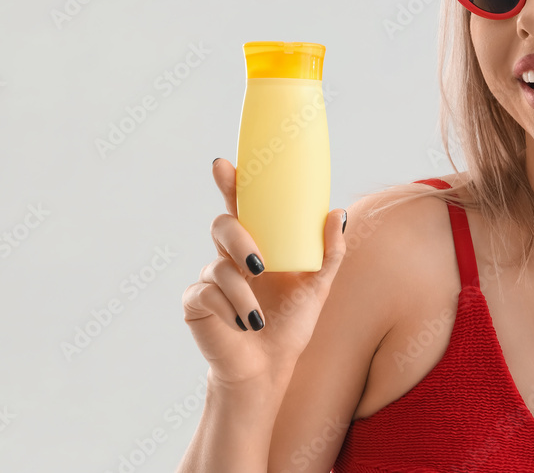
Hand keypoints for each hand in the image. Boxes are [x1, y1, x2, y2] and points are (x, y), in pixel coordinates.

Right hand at [181, 158, 347, 388]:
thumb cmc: (290, 324)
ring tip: (258, 319)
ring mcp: (210, 278)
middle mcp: (229, 256)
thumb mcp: (317, 286)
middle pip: (222, 225)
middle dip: (237, 237)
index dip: (230, 183)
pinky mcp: (196, 301)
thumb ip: (328, 252)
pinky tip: (243, 326)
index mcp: (256, 245)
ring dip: (242, 295)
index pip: (242, 206)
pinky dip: (230, 310)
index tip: (224, 164)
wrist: (269, 369)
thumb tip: (337, 213)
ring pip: (217, 267)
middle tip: (258, 263)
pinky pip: (206, 293)